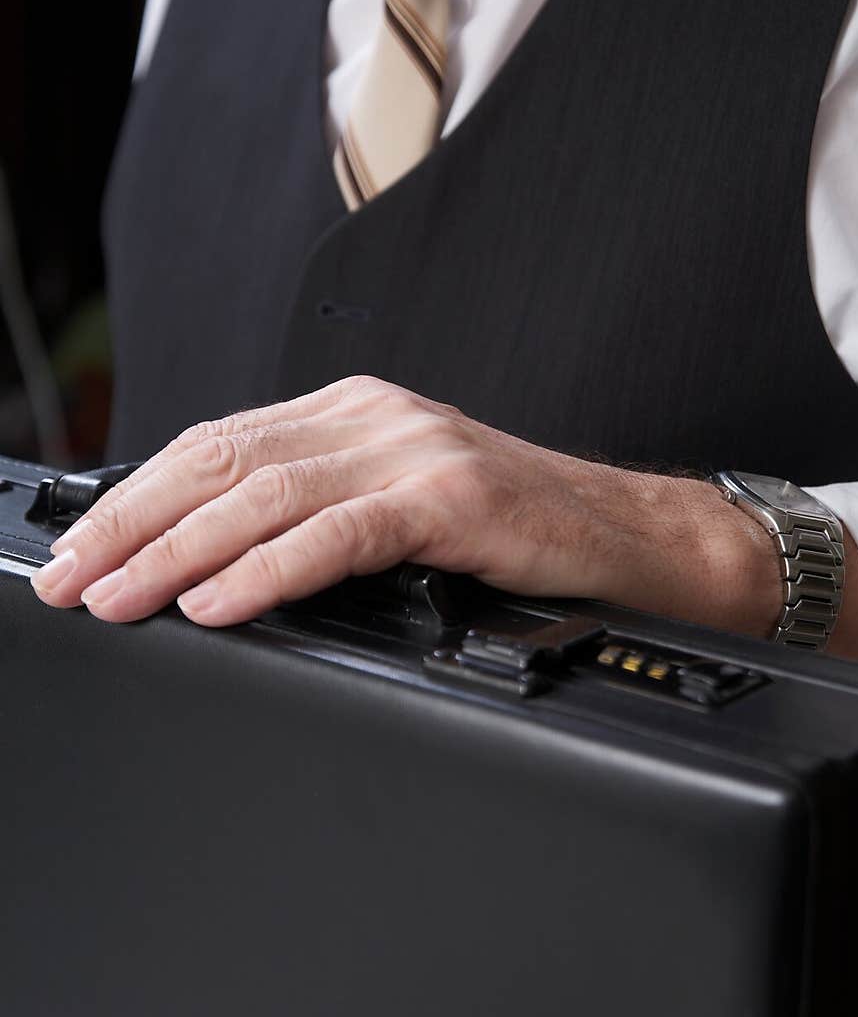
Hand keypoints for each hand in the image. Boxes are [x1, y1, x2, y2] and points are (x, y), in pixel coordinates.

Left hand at [31, 375, 780, 632]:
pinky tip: (218, 602)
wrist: (628, 538)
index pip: (214, 444)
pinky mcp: (452, 495)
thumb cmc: (514, 534)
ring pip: (265, 493)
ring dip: (177, 551)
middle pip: (220, 461)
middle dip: (131, 525)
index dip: (134, 498)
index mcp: (350, 414)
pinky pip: (339, 531)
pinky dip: (268, 569)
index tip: (77, 550)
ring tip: (118, 597)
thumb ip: (315, 516)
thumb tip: (210, 564)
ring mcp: (412, 449)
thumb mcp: (397, 510)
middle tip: (70, 579)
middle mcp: (372, 417)